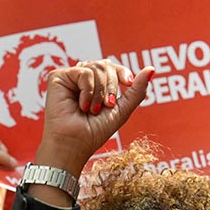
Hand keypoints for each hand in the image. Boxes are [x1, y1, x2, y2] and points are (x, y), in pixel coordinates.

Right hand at [34, 60, 152, 176]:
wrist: (74, 144)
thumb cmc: (94, 132)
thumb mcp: (122, 110)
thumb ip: (137, 90)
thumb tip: (152, 69)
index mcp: (95, 85)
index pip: (112, 67)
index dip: (123, 72)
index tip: (129, 83)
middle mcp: (82, 79)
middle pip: (106, 64)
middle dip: (111, 86)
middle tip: (107, 106)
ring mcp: (69, 77)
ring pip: (96, 67)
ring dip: (100, 92)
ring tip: (92, 110)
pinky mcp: (58, 77)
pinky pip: (83, 72)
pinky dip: (88, 90)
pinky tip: (81, 106)